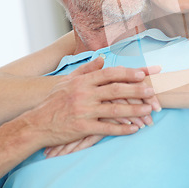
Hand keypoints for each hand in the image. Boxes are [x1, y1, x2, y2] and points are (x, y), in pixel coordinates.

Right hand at [23, 57, 156, 147]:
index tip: (144, 73)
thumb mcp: (67, 81)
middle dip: (137, 90)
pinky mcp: (82, 128)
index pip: (110, 74)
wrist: (35, 124)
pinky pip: (106, 128)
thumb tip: (102, 58)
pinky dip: (122, 129)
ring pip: (114, 109)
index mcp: (82, 81)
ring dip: (134, 110)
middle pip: (116, 90)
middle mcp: (84, 94)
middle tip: (153, 91)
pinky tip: (134, 129)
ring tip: (149, 110)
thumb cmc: (53, 102)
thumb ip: (86, 69)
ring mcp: (84, 111)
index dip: (128, 73)